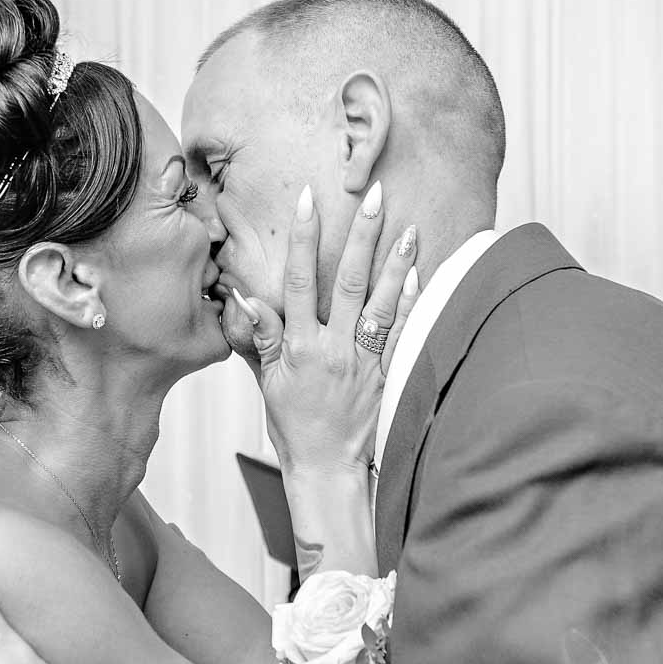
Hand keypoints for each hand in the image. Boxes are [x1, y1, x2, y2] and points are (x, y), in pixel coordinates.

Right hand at [234, 181, 419, 473]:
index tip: (307, 199)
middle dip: (360, 235)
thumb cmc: (294, 426)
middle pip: (347, 281)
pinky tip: (418, 273)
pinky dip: (409, 302)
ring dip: (396, 261)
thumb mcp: (268, 382)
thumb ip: (260, 338)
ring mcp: (364, 362)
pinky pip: (401, 333)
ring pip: (381, 302)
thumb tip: (245, 297)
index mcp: (299, 347)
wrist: (326, 469)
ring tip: (410, 225)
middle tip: (373, 194)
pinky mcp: (386, 375)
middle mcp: (333, 349)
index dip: (302, 238)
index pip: (298, 281)